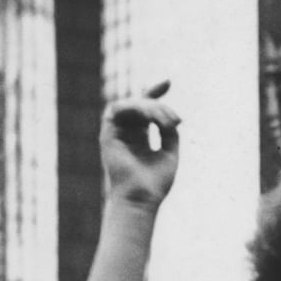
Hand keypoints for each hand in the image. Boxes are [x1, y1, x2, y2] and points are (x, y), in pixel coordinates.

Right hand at [99, 83, 179, 209]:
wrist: (141, 198)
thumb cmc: (155, 182)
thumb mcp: (170, 152)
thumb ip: (169, 132)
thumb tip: (169, 117)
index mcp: (140, 138)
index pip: (146, 109)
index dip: (155, 92)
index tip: (168, 82)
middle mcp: (127, 133)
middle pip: (140, 104)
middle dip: (160, 106)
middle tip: (174, 120)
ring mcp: (116, 134)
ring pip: (130, 105)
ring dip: (149, 108)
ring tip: (164, 122)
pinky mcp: (107, 135)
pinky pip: (115, 110)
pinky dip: (133, 108)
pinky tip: (149, 118)